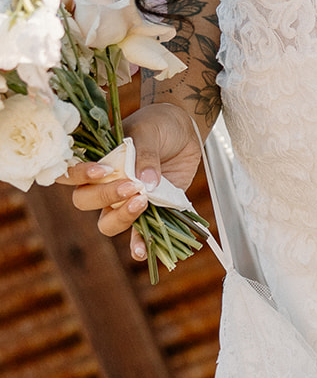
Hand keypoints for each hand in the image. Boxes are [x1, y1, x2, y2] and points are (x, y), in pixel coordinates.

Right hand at [61, 102, 202, 260]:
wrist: (184, 132)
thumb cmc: (158, 125)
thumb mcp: (149, 130)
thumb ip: (144, 154)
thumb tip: (146, 183)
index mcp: (95, 160)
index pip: (70, 175)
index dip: (79, 176)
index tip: (102, 170)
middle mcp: (104, 183)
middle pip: (85, 201)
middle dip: (105, 197)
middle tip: (132, 186)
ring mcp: (123, 200)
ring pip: (107, 222)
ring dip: (121, 219)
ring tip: (143, 204)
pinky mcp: (147, 212)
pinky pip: (137, 234)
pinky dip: (139, 245)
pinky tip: (143, 252)